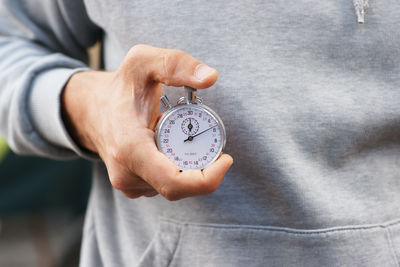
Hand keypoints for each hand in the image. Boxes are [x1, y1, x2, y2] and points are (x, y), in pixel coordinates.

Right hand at [62, 44, 232, 199]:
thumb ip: (176, 64)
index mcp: (130, 149)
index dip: (207, 179)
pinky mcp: (133, 186)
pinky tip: (173, 148)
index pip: (175, 183)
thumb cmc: (119, 87)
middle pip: (180, 188)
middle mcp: (127, 174)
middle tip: (210, 141)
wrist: (91, 109)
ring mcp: (129, 184)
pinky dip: (179, 170)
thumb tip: (210, 77)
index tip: (226, 159)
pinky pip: (166, 185)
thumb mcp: (144, 62)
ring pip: (175, 187)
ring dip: (190, 167)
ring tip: (184, 138)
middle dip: (204, 168)